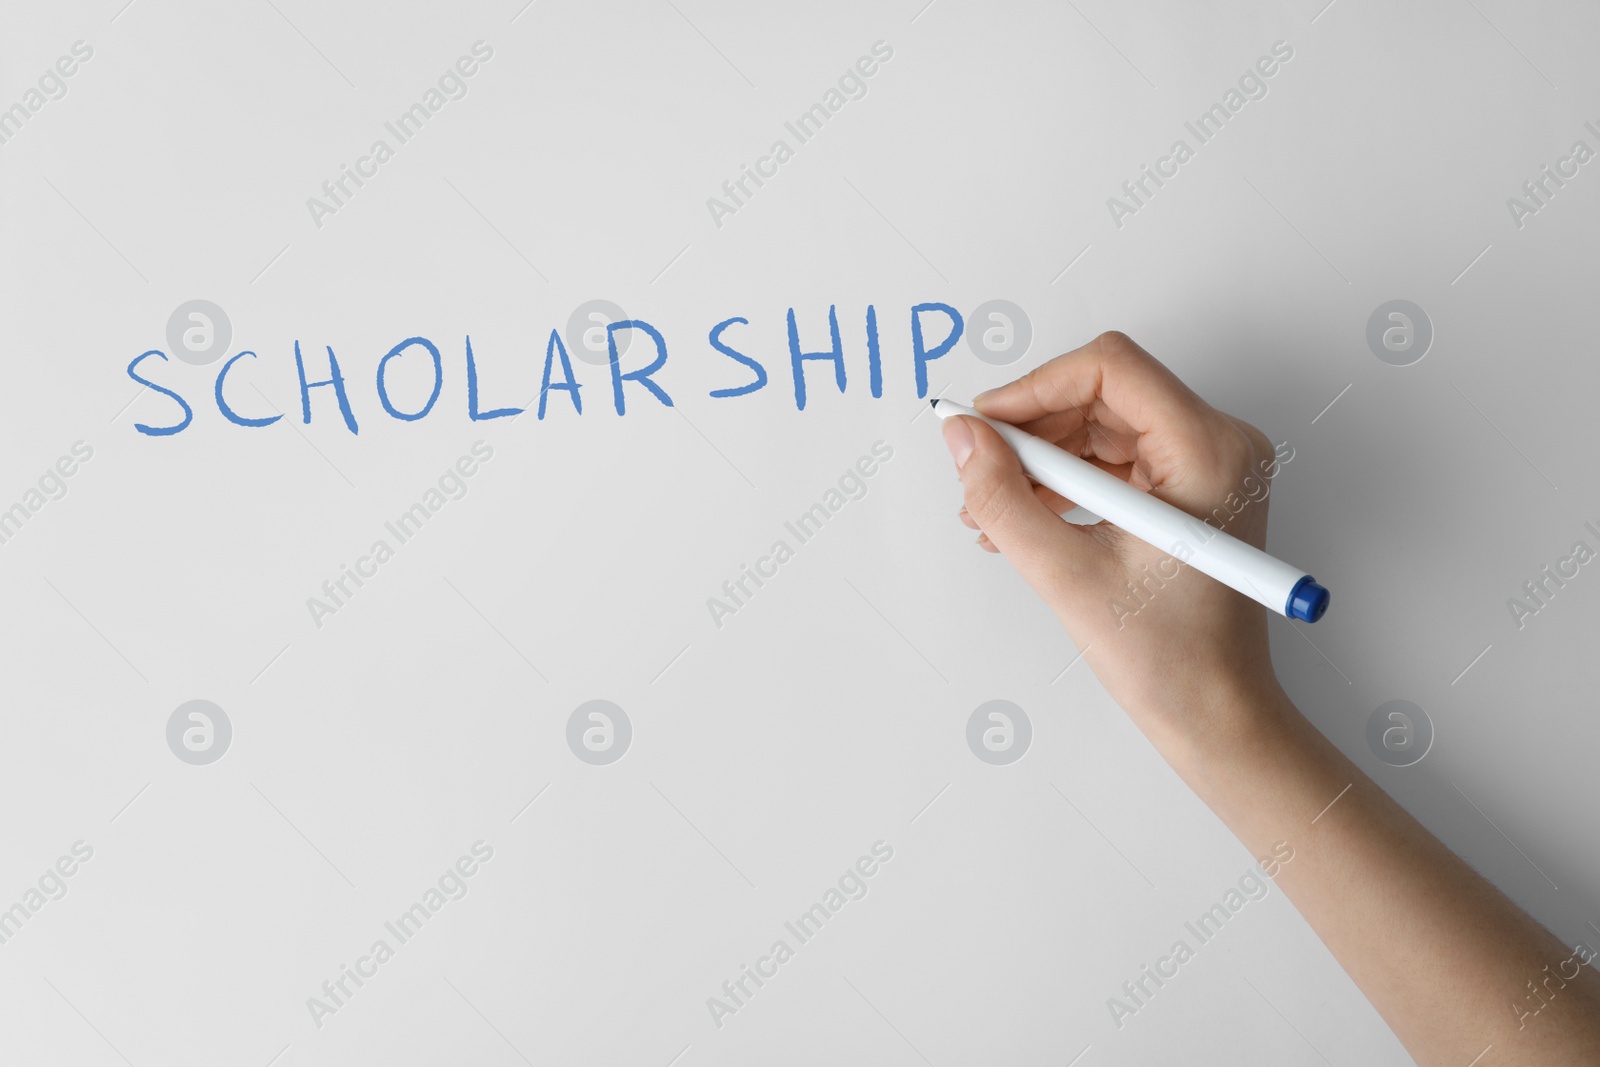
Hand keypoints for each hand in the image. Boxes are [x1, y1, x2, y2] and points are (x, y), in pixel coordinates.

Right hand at [944, 331, 1288, 749]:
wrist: (1216, 714)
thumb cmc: (1170, 660)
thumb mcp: (1067, 576)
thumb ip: (1003, 501)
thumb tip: (963, 438)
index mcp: (1209, 452)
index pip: (1110, 368)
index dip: (1034, 388)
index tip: (983, 424)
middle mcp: (1219, 445)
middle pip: (1103, 394)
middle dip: (1032, 430)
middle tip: (977, 471)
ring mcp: (1207, 466)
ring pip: (1102, 425)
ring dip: (1041, 459)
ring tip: (990, 508)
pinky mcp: (1188, 490)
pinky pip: (1113, 459)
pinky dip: (1064, 481)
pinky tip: (1023, 518)